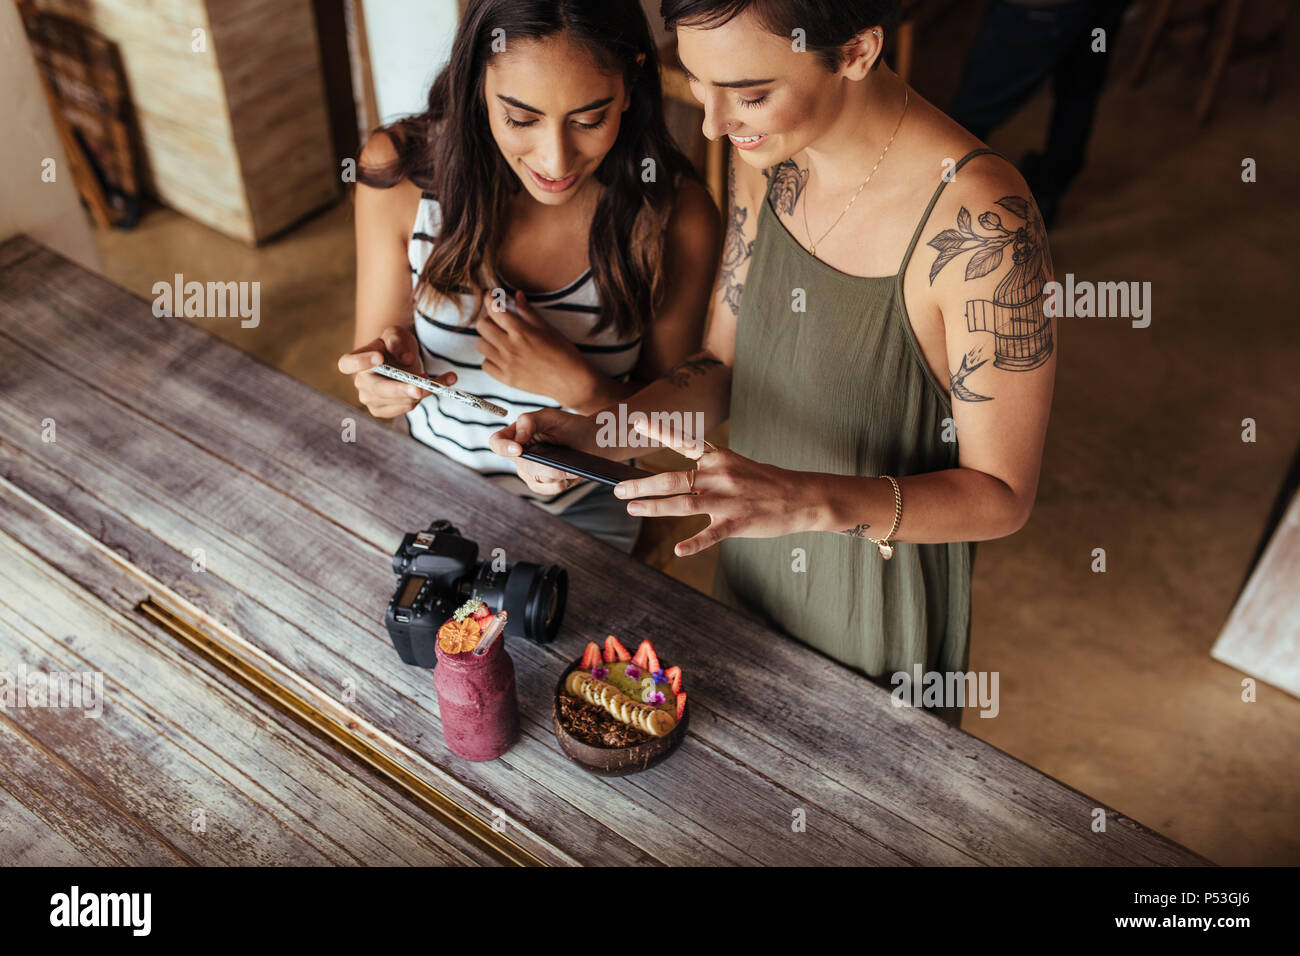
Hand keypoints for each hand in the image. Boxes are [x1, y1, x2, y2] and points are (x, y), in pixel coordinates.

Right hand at [337, 325, 455, 418]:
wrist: (402, 360)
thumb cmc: (395, 345)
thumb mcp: (396, 334)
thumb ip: (398, 341)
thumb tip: (406, 359)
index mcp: (356, 360)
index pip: (347, 363)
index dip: (360, 362)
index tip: (379, 357)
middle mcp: (361, 383)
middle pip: (378, 390)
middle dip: (399, 390)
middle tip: (418, 389)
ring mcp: (372, 400)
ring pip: (399, 401)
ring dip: (422, 391)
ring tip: (435, 378)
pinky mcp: (386, 411)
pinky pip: (410, 406)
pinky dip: (429, 394)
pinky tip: (444, 382)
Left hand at [476, 291, 592, 404]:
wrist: (571, 382)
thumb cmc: (564, 353)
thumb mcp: (548, 329)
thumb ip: (528, 312)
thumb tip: (517, 295)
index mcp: (521, 331)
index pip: (495, 309)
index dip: (489, 299)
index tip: (490, 296)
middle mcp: (510, 347)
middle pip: (482, 326)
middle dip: (488, 319)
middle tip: (498, 322)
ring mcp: (507, 365)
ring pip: (481, 345)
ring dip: (488, 339)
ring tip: (499, 340)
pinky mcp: (507, 379)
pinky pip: (486, 365)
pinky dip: (490, 359)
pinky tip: (501, 357)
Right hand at [489, 407, 601, 495]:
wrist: (591, 442)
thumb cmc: (568, 426)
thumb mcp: (549, 416)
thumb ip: (529, 421)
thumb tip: (517, 438)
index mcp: (516, 436)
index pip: (497, 442)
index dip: (503, 447)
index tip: (519, 449)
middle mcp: (519, 456)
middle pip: (523, 466)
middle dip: (544, 467)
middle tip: (562, 465)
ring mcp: (530, 472)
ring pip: (537, 480)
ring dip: (556, 475)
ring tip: (570, 468)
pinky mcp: (543, 485)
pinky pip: (546, 490)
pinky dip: (560, 484)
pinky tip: (569, 476)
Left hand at [610, 417, 810, 557]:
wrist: (801, 497)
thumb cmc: (767, 481)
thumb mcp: (738, 464)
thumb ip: (711, 468)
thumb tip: (684, 476)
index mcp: (719, 458)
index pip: (684, 442)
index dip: (660, 433)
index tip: (637, 424)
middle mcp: (719, 476)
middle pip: (672, 479)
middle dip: (641, 485)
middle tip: (618, 490)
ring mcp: (727, 500)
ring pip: (682, 504)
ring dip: (654, 507)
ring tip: (632, 509)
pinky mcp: (736, 523)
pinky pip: (710, 534)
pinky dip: (693, 543)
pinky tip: (678, 550)